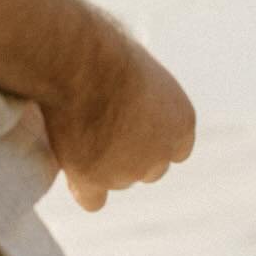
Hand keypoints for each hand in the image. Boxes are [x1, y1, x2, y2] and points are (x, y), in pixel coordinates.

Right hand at [41, 37, 195, 212]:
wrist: (81, 64)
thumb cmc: (111, 55)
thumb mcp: (144, 73)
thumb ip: (147, 102)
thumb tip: (134, 100)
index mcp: (181, 123)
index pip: (178, 150)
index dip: (156, 141)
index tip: (137, 131)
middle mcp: (160, 153)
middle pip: (150, 169)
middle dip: (131, 157)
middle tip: (105, 130)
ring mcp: (127, 172)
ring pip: (117, 181)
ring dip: (103, 168)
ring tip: (82, 133)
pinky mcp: (94, 182)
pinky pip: (92, 200)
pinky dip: (83, 188)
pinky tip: (74, 171)